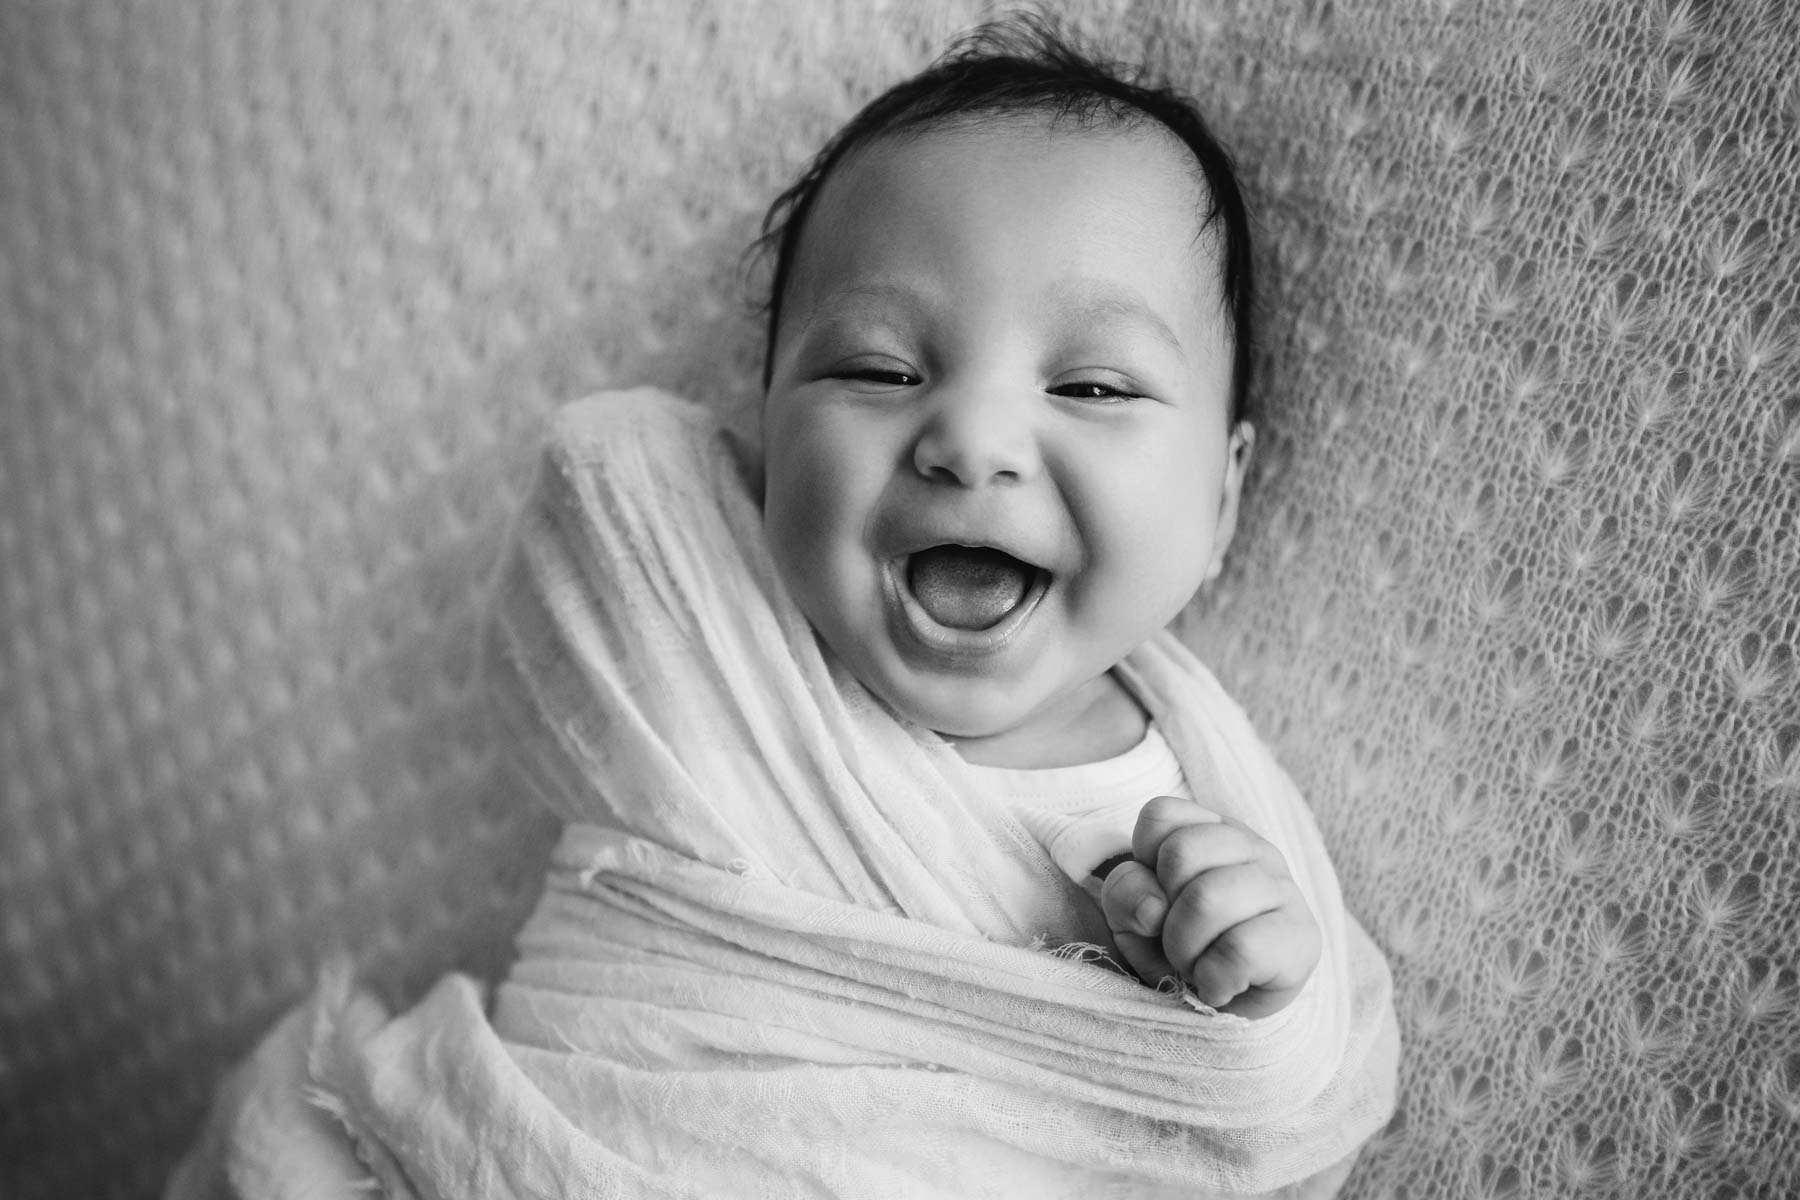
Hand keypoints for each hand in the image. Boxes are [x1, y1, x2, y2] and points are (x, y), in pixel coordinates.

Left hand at [1099, 794, 1319, 1018]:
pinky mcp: (1302, 937)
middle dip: (1162, 913)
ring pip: (1207, 899)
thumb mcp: (1133, 918)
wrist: (1226, 1014)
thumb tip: (1152, 908)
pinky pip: (1239, 950)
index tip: (1159, 899)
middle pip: (1180, 853)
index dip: (1142, 865)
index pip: (1159, 817)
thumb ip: (1125, 894)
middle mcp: (1253, 848)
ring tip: (1199, 965)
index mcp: (1212, 830)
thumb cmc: (1178, 950)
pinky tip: (1222, 985)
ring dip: (1184, 950)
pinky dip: (1214, 979)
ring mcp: (1284, 888)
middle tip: (1180, 942)